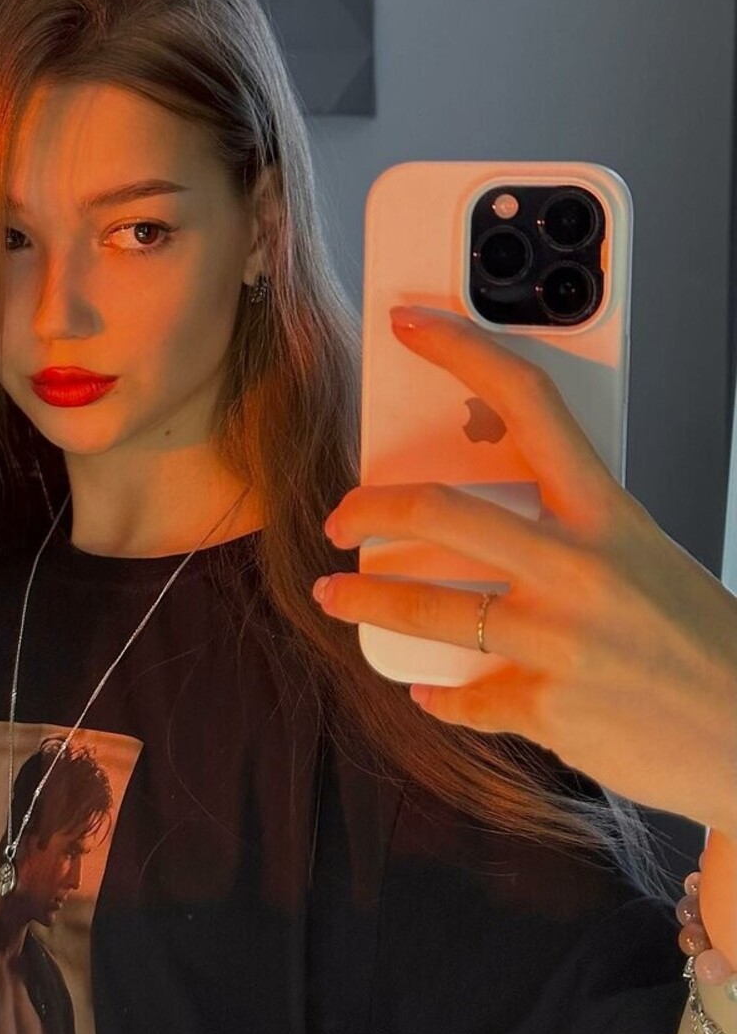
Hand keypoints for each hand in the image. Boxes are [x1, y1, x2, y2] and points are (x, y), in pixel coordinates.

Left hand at [314, 304, 736, 835]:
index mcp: (609, 513)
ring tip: (334, 598)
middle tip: (342, 518)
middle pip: (440, 510)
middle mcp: (580, 568)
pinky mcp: (549, 709)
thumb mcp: (642, 556)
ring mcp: (561, 641)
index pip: (529, 401)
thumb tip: (478, 518)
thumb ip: (567, 530)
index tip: (411, 325)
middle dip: (368, 509)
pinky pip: (463, 696)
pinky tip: (429, 690)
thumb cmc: (700, 639)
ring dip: (363, 602)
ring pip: (426, 608)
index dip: (461, 350)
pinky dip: (439, 695)